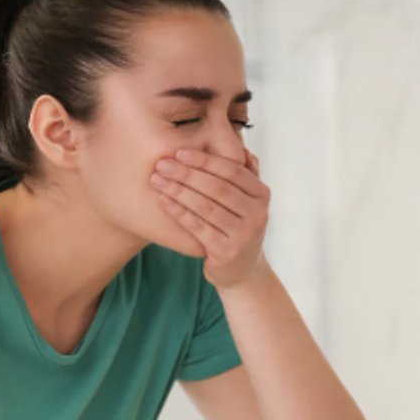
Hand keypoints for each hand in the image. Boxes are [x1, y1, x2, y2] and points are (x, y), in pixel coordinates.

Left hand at [151, 146, 270, 288]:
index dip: (204, 160)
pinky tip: (163, 200)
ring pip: (205, 207)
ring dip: (178, 190)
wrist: (243, 271)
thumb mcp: (248, 201)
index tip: (179, 152)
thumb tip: (242, 148)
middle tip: (162, 164)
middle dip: (186, 173)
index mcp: (262, 195)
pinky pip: (197, 227)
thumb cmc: (239, 228)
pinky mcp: (225, 252)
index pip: (231, 170)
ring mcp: (243, 235)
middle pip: (217, 187)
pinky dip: (178, 211)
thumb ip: (246, 175)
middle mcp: (257, 214)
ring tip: (157, 179)